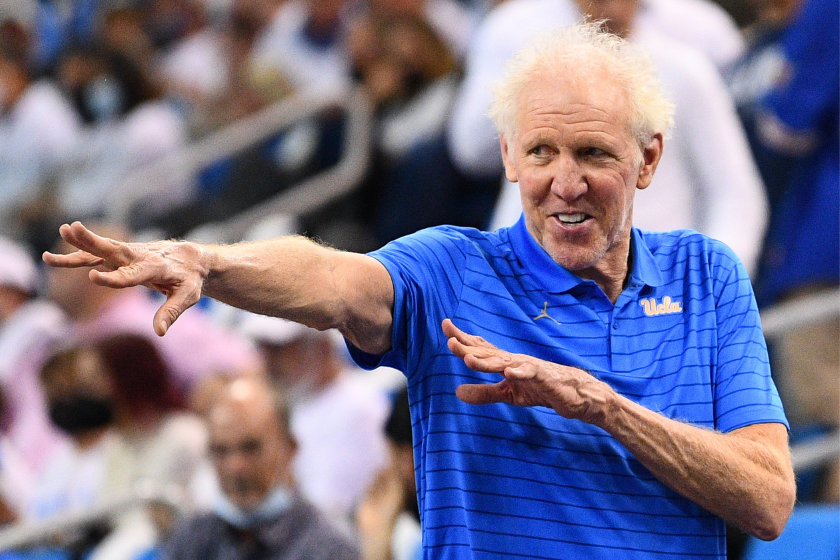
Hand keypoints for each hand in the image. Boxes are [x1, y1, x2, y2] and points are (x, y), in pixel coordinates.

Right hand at [42, 222, 207, 335]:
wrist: (192, 259)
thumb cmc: (191, 280)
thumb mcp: (188, 297)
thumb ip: (172, 312)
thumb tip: (159, 331)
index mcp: (156, 267)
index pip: (132, 274)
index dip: (113, 277)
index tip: (93, 277)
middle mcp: (140, 256)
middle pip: (114, 249)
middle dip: (93, 241)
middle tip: (71, 229)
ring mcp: (129, 254)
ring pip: (102, 248)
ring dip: (80, 242)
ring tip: (59, 232)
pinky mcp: (121, 256)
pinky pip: (95, 256)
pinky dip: (75, 255)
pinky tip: (50, 258)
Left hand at [442, 319, 614, 424]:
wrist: (574, 394)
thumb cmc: (540, 389)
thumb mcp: (508, 394)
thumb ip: (484, 393)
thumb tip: (456, 392)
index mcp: (504, 362)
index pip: (480, 348)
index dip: (463, 338)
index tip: (445, 326)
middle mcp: (514, 360)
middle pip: (488, 352)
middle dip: (468, 347)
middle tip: (449, 340)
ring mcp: (529, 367)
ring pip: (505, 362)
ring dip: (486, 361)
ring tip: (467, 359)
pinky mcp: (544, 378)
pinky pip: (531, 374)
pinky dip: (520, 373)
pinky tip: (509, 373)